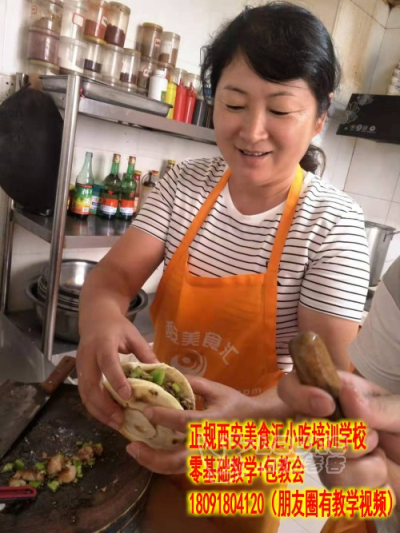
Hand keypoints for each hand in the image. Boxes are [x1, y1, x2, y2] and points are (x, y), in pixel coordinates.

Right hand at [76, 313, 157, 430]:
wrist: (95, 318)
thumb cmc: (116, 326)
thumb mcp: (133, 335)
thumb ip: (145, 353)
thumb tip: (161, 373)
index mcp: (103, 342)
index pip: (107, 362)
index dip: (116, 380)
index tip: (128, 396)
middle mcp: (88, 355)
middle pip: (91, 384)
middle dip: (104, 405)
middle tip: (121, 419)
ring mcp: (80, 366)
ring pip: (85, 394)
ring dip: (99, 411)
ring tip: (116, 424)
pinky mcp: (78, 374)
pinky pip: (84, 395)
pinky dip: (95, 409)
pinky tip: (108, 417)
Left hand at [126, 376, 255, 474]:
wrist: (257, 426)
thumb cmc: (236, 404)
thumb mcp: (217, 390)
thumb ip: (194, 384)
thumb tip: (168, 376)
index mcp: (213, 422)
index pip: (186, 422)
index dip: (165, 417)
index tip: (146, 411)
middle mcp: (208, 444)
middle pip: (177, 458)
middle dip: (151, 455)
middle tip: (132, 445)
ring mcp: (207, 458)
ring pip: (176, 468)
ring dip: (153, 463)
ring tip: (135, 451)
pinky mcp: (205, 465)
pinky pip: (180, 468)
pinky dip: (162, 464)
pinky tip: (149, 454)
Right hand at [277, 371, 399, 496]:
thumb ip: (378, 407)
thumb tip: (347, 396)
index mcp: (333, 393)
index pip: (290, 387)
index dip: (299, 396)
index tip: (327, 406)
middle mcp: (322, 422)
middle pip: (303, 432)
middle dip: (342, 442)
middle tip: (372, 439)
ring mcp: (325, 453)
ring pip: (326, 468)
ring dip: (364, 469)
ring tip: (381, 458)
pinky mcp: (334, 483)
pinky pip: (342, 493)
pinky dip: (371, 490)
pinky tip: (383, 481)